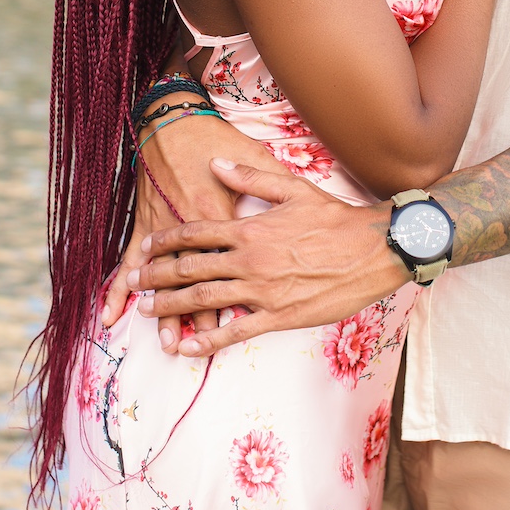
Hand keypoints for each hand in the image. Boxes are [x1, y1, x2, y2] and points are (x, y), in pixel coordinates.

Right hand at [103, 111, 265, 350]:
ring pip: (165, 278)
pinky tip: (111, 312)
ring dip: (164, 310)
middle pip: (198, 280)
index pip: (233, 265)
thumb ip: (269, 185)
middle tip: (202, 345)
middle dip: (199, 315)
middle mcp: (193, 228)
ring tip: (165, 341)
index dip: (237, 294)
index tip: (240, 322)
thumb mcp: (254, 155)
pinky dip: (119, 287)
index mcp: (224, 215)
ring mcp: (164, 227)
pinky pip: (129, 261)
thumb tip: (294, 208)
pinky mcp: (144, 222)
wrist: (172, 118)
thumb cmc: (215, 135)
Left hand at [128, 158, 403, 356]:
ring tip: (148, 310)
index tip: (147, 246)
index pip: (196, 233)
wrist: (375, 249)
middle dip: (157, 275)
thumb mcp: (294, 188)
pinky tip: (187, 346)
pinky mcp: (279, 316)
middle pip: (190, 268)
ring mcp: (263, 291)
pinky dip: (207, 340)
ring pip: (204, 300)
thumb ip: (251, 177)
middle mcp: (250, 260)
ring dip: (171, 306)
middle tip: (135, 280)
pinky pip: (235, 331)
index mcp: (251, 229)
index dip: (167, 240)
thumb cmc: (336, 218)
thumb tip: (216, 163)